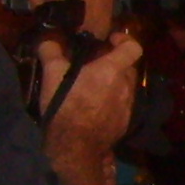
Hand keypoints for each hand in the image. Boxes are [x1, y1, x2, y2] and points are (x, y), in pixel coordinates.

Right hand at [45, 29, 141, 152]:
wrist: (75, 144)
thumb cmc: (64, 105)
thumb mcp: (52, 74)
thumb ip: (51, 52)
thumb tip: (49, 41)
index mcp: (112, 70)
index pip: (134, 47)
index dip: (125, 40)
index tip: (112, 40)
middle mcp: (126, 85)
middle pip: (129, 67)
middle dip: (115, 62)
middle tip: (96, 64)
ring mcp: (129, 104)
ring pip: (127, 85)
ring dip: (115, 82)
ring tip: (93, 86)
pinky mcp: (127, 121)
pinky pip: (124, 103)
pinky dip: (113, 100)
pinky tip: (96, 105)